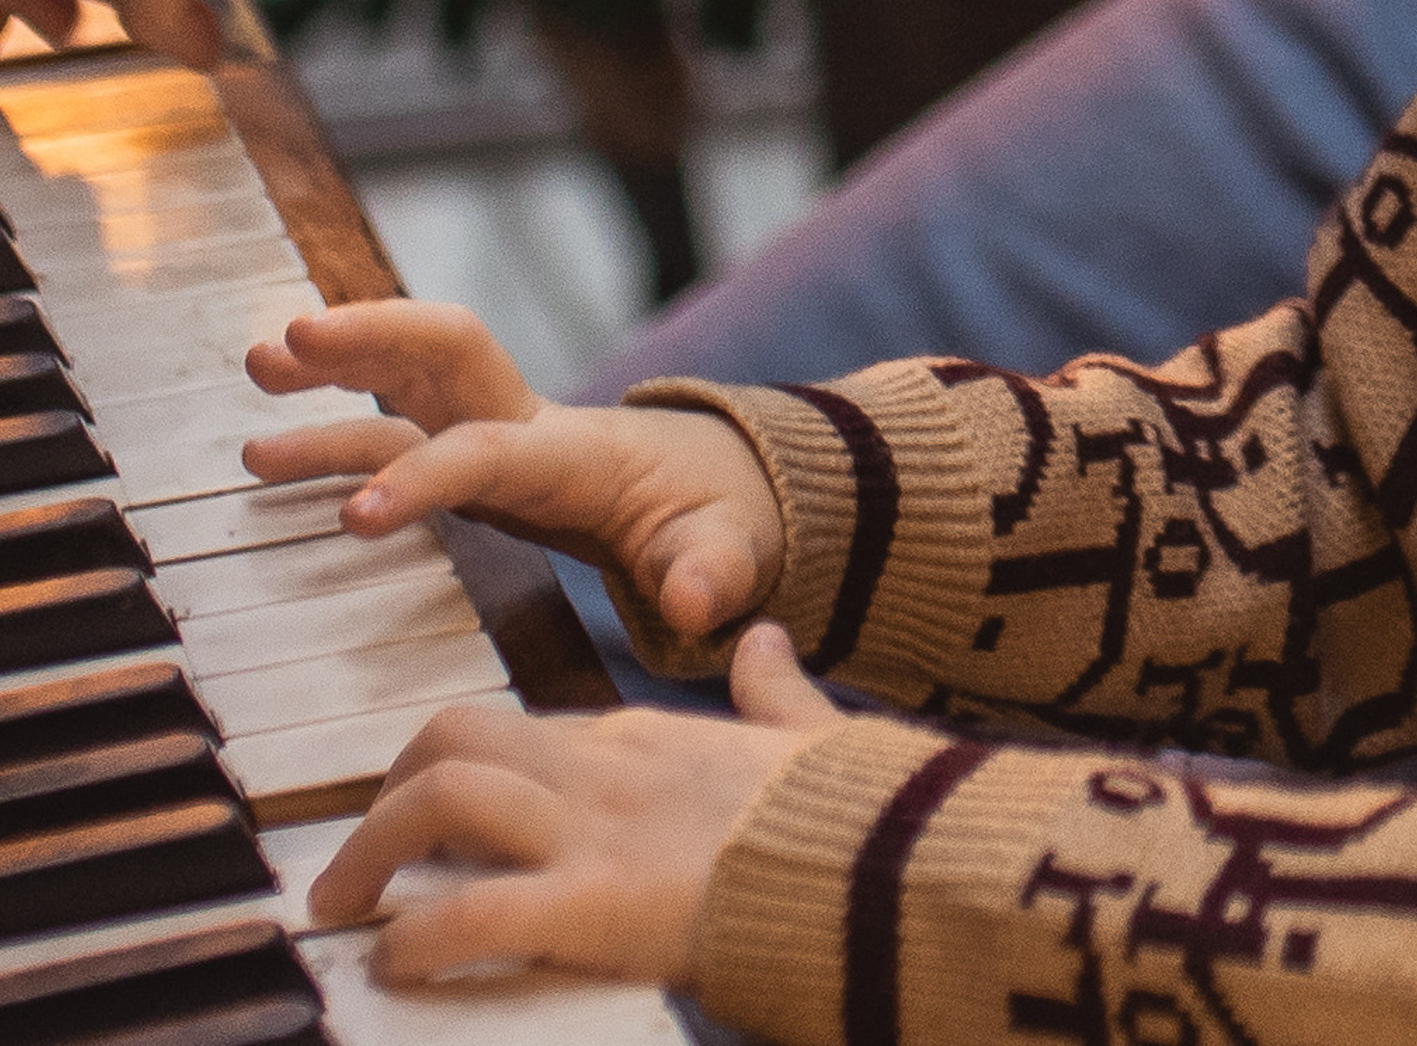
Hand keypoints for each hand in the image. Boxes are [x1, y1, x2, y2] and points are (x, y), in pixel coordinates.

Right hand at [244, 300, 786, 638]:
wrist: (725, 486)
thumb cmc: (721, 518)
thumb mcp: (732, 550)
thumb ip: (711, 574)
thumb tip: (693, 603)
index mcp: (572, 453)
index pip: (484, 450)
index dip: (423, 479)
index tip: (355, 516)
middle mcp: (524, 423)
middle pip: (444, 353)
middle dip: (371, 336)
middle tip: (290, 339)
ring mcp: (495, 430)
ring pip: (407, 380)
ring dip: (335, 367)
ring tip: (256, 368)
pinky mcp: (475, 453)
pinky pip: (395, 429)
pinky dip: (334, 427)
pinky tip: (269, 449)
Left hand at [307, 626, 838, 984]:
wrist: (882, 854)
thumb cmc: (853, 808)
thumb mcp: (806, 735)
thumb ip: (776, 694)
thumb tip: (766, 642)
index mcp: (643, 736)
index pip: (516, 727)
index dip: (450, 767)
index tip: (419, 813)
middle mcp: (603, 768)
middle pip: (453, 737)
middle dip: (386, 791)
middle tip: (356, 856)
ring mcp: (596, 831)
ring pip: (445, 793)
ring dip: (374, 848)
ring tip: (342, 908)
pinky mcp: (597, 904)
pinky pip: (476, 911)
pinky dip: (419, 938)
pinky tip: (393, 965)